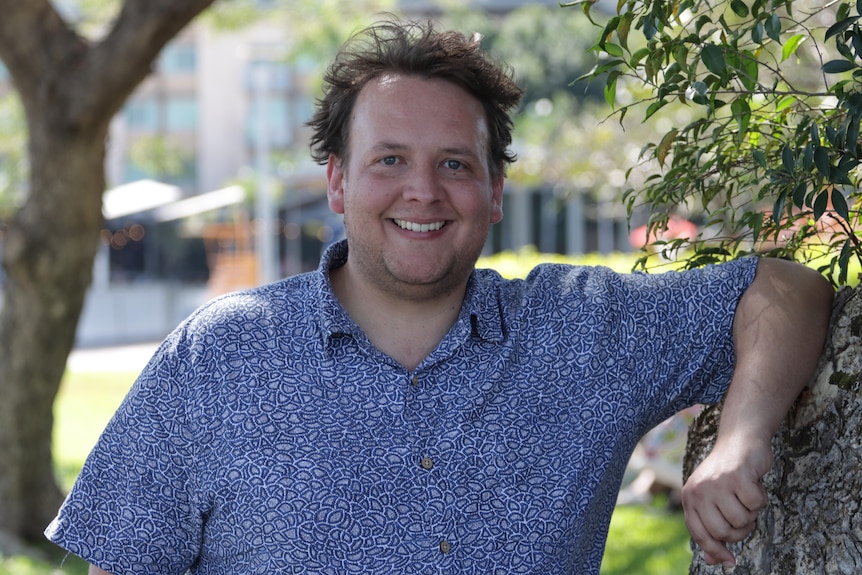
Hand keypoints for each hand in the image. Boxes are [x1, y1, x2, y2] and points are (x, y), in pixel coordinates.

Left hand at [680, 435, 772, 565]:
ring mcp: (717, 483)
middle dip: (740, 530)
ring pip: (742, 520)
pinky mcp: (737, 475)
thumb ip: (711, 527)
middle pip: (723, 532)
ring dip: (751, 512)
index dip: (715, 551)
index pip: (700, 534)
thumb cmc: (727, 474)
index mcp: (690, 497)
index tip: (730, 561)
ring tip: (745, 494)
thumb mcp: (712, 499)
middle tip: (743, 512)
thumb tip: (713, 562)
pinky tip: (753, 483)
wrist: (740, 440)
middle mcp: (699, 490)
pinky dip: (761, 498)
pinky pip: (756, 504)